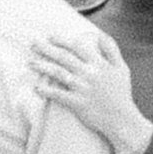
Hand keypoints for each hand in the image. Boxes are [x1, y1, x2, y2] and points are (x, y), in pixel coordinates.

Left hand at [28, 23, 152, 153]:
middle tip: (33, 43)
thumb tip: (98, 34)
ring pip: (58, 73)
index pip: (77, 47)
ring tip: (30, 62)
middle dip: (47, 49)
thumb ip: (111, 49)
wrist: (121, 119)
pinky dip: (46, 90)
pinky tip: (36, 86)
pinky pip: (58, 95)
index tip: (50, 36)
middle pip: (64, 57)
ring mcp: (82, 89)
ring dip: (42, 66)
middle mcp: (89, 73)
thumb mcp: (121, 67)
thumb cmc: (121, 93)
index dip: (62, 40)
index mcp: (99, 63)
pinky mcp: (77, 103)